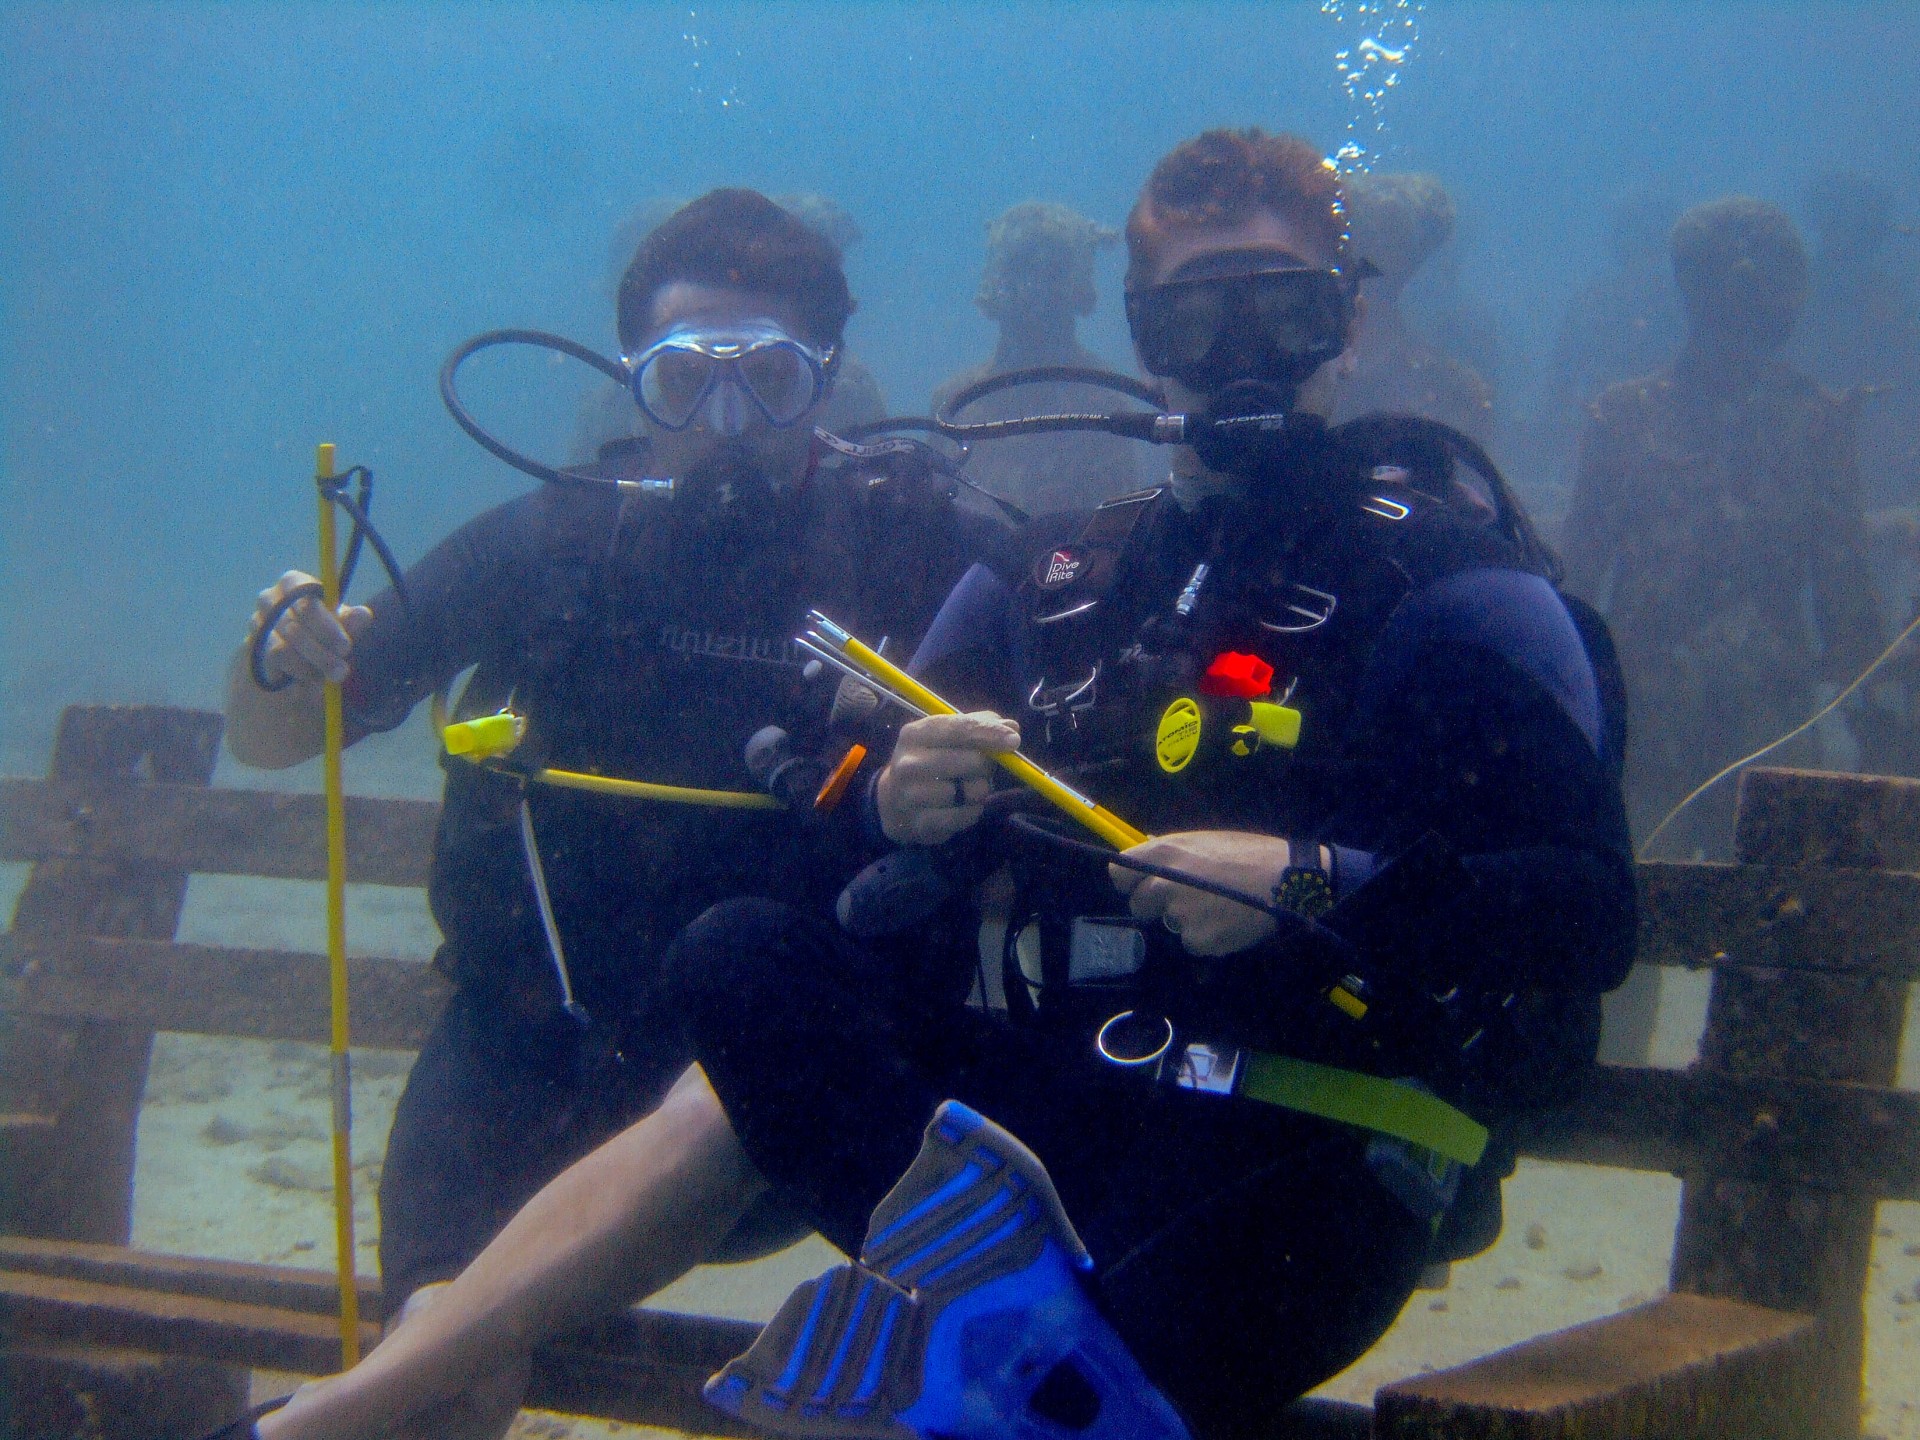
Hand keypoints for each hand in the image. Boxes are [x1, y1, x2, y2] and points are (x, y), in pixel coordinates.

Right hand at [251, 570, 372, 686]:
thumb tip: (363, 614)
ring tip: (330, 676)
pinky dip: (298, 673)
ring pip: (283, 649)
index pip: (305, 598)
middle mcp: (270, 598)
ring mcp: (257, 622)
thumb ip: (352, 621)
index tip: (345, 647)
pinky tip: (312, 679)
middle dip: (322, 653)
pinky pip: (275, 663)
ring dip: (310, 666)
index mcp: (294, 582)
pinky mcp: (253, 645)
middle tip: (342, 671)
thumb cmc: (324, 629)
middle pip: (294, 627)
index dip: (326, 625)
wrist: (298, 651)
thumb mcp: (342, 625)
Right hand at [875, 711, 1019, 845]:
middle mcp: (908, 764)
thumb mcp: (946, 736)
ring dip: (980, 790)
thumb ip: (979, 726)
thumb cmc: (928, 761)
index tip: (1014, 740)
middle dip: (987, 765)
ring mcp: (911, 796)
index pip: (958, 729)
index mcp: (915, 734)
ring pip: (972, 792)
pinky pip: (966, 816)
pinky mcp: (920, 824)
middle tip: (980, 769)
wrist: (891, 801)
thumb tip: (1011, 728)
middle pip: (971, 761)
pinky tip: (960, 806)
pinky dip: (972, 811)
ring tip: (966, 788)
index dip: (989, 733)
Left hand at [1109, 831, 1291, 956]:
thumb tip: (1148, 855)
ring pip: (1169, 925)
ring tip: (1219, 908)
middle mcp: (1162, 883)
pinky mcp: (1197, 940)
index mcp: (1163, 853)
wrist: (1286, 879)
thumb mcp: (1204, 841)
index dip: (1131, 882)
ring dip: (1187, 921)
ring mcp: (1178, 914)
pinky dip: (1207, 937)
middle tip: (1190, 900)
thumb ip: (1171, 853)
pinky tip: (1229, 923)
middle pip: (1139, 904)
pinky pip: (1193, 942)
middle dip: (1158, 906)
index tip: (1142, 886)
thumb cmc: (1249, 854)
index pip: (1119, 873)